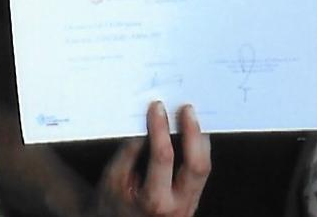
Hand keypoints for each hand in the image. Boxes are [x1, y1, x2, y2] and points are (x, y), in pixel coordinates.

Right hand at [92, 101, 210, 216]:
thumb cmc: (112, 205)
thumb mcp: (113, 179)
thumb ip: (129, 152)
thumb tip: (147, 125)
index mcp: (154, 202)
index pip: (163, 157)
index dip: (160, 129)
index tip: (157, 108)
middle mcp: (178, 207)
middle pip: (197, 165)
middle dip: (193, 132)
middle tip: (186, 109)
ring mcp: (189, 206)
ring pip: (204, 168)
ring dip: (199, 140)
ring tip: (191, 117)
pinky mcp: (192, 202)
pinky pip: (200, 173)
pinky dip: (198, 150)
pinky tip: (192, 135)